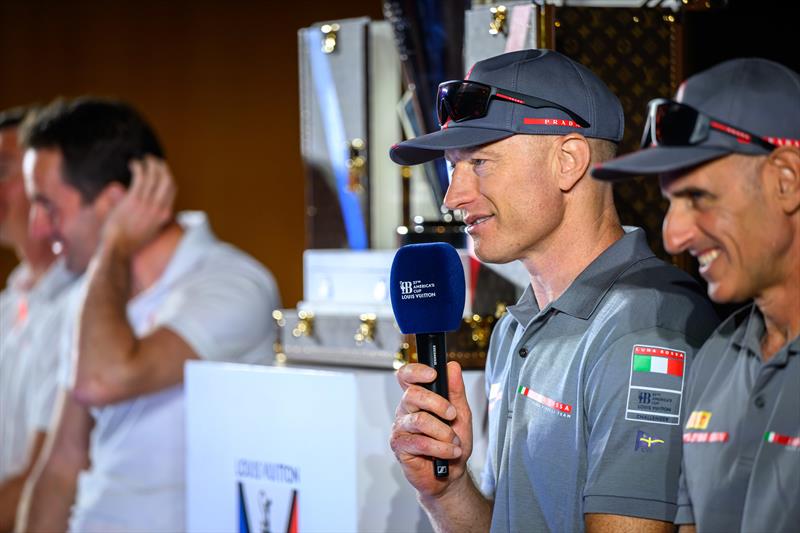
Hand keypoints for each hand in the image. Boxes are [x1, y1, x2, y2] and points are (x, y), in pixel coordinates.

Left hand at [102, 156, 175, 255]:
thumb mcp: (148, 230)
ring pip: (155, 177)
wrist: (119, 248)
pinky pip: (141, 178)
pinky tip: (134, 164)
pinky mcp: (135, 200)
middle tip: (154, 160)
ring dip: (151, 164)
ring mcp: (148, 204)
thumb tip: (146, 207)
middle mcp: (159, 208)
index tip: (161, 170)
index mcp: (165, 215)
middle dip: (162, 167)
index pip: (172, 189)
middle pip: (167, 180)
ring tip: (145, 159)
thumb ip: (150, 216)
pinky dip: (139, 167)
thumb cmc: (129, 241)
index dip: (167, 177)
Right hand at [390, 361, 473, 498]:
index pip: (407, 376)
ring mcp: (401, 428)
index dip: (416, 371)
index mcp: (418, 398)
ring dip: (444, 432)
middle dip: (438, 404)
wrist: (451, 473)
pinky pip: (420, 442)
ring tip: (454, 442)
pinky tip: (450, 453)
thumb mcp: (461, 414)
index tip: (433, 374)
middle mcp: (406, 410)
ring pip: (420, 420)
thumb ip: (456, 391)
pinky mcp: (400, 446)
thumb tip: (452, 367)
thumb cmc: (453, 443)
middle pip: (412, 394)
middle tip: (452, 415)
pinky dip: (441, 448)